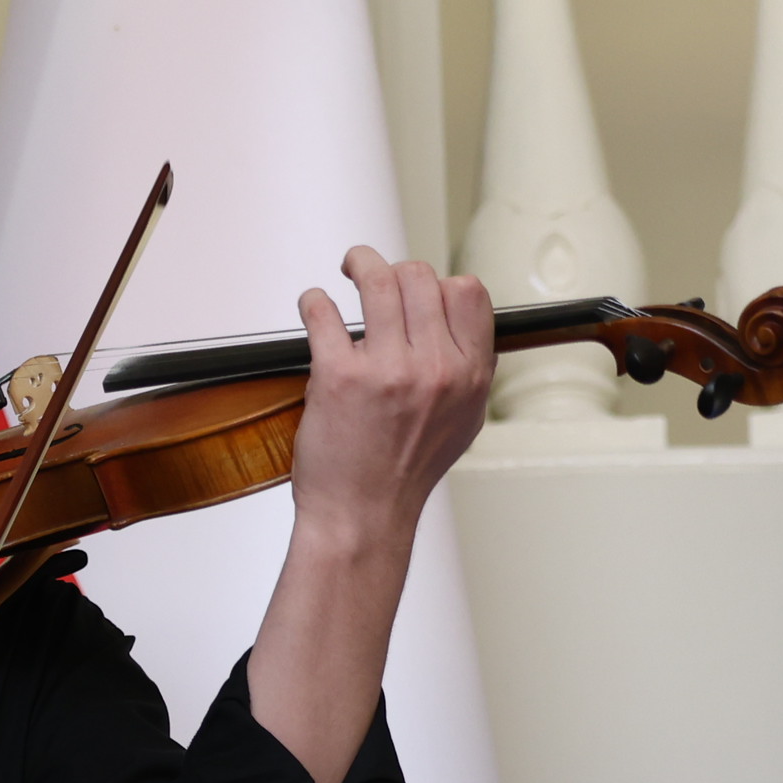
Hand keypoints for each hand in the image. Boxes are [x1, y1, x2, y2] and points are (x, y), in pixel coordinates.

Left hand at [246, 253, 493, 782]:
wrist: (362, 520)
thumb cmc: (401, 478)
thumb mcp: (460, 425)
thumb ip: (462, 374)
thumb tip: (454, 328)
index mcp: (469, 377)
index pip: (469, 293)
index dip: (439, 282)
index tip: (418, 288)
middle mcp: (435, 369)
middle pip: (422, 277)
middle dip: (394, 269)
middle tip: (371, 273)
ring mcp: (388, 370)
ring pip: (379, 280)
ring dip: (359, 263)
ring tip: (347, 269)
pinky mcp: (340, 376)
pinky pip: (325, 312)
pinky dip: (314, 301)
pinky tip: (313, 307)